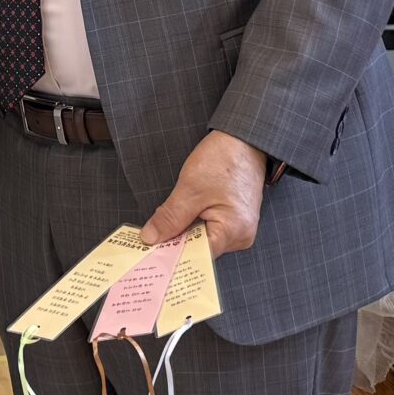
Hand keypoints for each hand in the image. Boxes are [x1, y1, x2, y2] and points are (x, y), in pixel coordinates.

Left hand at [140, 129, 267, 252]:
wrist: (244, 138)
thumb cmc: (224, 159)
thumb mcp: (190, 189)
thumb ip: (170, 218)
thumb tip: (151, 238)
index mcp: (234, 232)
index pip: (197, 256)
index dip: (172, 255)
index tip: (149, 253)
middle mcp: (241, 236)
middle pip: (200, 249)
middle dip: (175, 242)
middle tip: (149, 239)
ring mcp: (240, 227)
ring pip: (203, 238)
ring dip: (184, 231)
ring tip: (164, 223)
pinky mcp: (236, 218)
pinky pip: (210, 228)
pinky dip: (193, 223)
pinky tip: (180, 216)